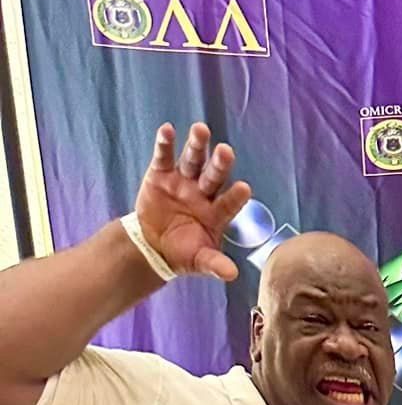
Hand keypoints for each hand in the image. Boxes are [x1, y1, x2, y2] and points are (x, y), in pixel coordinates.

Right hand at [134, 123, 251, 282]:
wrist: (154, 247)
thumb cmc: (184, 253)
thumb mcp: (199, 261)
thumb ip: (214, 264)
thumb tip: (232, 275)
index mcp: (217, 213)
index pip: (229, 203)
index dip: (236, 196)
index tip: (244, 188)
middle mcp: (203, 193)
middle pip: (214, 176)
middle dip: (220, 164)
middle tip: (226, 151)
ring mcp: (183, 181)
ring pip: (193, 160)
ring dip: (197, 145)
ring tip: (201, 130)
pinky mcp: (161, 174)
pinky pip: (164, 156)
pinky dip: (165, 143)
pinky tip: (167, 130)